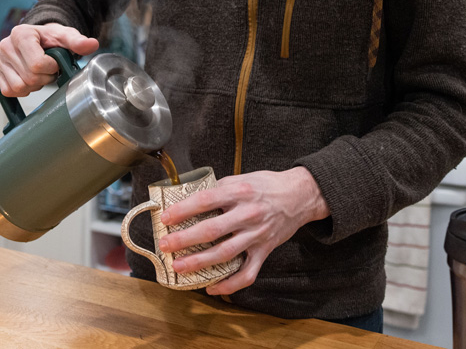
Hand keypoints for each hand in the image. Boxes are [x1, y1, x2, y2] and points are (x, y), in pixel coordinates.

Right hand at [0, 23, 98, 96]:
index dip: (51, 68)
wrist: (37, 38)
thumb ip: (77, 41)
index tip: (54, 62)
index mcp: (21, 34)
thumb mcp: (65, 36)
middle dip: (44, 77)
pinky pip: (9, 91)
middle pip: (30, 78)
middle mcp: (6, 45)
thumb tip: (92, 44)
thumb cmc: (50, 38)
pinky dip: (22, 90)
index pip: (37, 64)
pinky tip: (28, 78)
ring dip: (33, 85)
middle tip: (48, 69)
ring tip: (38, 73)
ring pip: (19, 87)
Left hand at [156, 167, 328, 295]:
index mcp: (238, 192)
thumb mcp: (241, 179)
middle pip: (211, 230)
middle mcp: (247, 214)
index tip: (165, 218)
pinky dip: (229, 284)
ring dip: (199, 262)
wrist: (299, 195)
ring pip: (225, 253)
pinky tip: (212, 287)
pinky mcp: (264, 250)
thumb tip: (189, 199)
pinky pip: (247, 273)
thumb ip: (218, 189)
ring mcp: (256, 235)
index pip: (204, 201)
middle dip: (184, 239)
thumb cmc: (266, 185)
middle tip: (165, 245)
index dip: (182, 210)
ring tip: (180, 267)